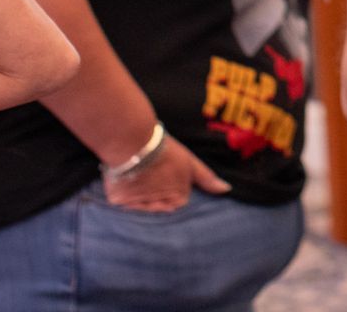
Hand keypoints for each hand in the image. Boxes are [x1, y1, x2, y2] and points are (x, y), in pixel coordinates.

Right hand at [102, 135, 231, 211]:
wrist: (134, 142)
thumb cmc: (166, 150)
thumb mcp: (190, 162)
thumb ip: (206, 178)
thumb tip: (226, 189)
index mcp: (178, 198)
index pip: (177, 200)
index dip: (171, 185)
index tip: (165, 173)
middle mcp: (159, 205)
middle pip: (158, 205)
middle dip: (155, 193)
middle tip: (150, 174)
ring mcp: (139, 204)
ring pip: (140, 205)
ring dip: (138, 194)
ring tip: (137, 174)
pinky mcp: (120, 201)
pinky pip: (122, 201)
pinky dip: (122, 191)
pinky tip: (125, 178)